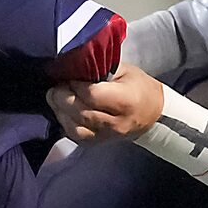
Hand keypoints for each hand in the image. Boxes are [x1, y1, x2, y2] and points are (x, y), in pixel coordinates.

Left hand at [49, 65, 164, 143]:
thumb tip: (76, 64)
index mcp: (126, 101)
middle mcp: (117, 122)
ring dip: (60, 113)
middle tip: (55, 87)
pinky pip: (76, 138)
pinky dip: (65, 124)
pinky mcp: (99, 143)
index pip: (93, 95)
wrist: (153, 114)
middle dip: (63, 99)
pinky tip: (62, 112)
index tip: (68, 76)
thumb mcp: (125, 70)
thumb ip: (101, 67)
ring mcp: (107, 136)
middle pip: (81, 113)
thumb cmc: (139, 88)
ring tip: (54, 98)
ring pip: (76, 129)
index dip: (76, 86)